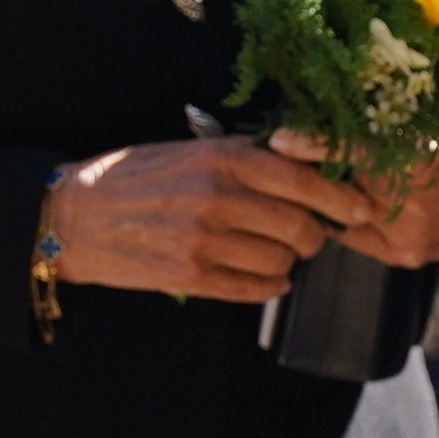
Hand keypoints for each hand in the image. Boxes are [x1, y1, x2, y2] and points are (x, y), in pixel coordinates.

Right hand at [47, 137, 378, 303]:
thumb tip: (299, 170)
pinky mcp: (192, 276)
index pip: (301, 179)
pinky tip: (255, 273)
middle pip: (301, 226)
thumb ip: (238, 159)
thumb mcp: (185, 148)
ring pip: (282, 262)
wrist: (75, 214)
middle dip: (312, 235)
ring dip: (285, 262)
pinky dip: (266, 285)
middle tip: (304, 234)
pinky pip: (256, 288)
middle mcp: (217, 197)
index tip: (363, 209)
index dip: (341, 198)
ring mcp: (204, 240)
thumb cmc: (132, 176)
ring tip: (267, 252)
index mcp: (219, 157)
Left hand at [269, 123, 438, 268]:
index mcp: (427, 161)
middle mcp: (416, 204)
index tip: (278, 138)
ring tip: (303, 167)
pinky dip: (340, 212)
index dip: (315, 145)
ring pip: (343, 211)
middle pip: (342, 184)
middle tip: (280, 148)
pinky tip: (334, 193)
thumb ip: (403, 106)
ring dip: (322, 189)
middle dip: (310, 166)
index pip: (357, 153)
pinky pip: (353, 233)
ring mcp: (409, 235)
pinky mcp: (404, 256)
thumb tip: (349, 77)